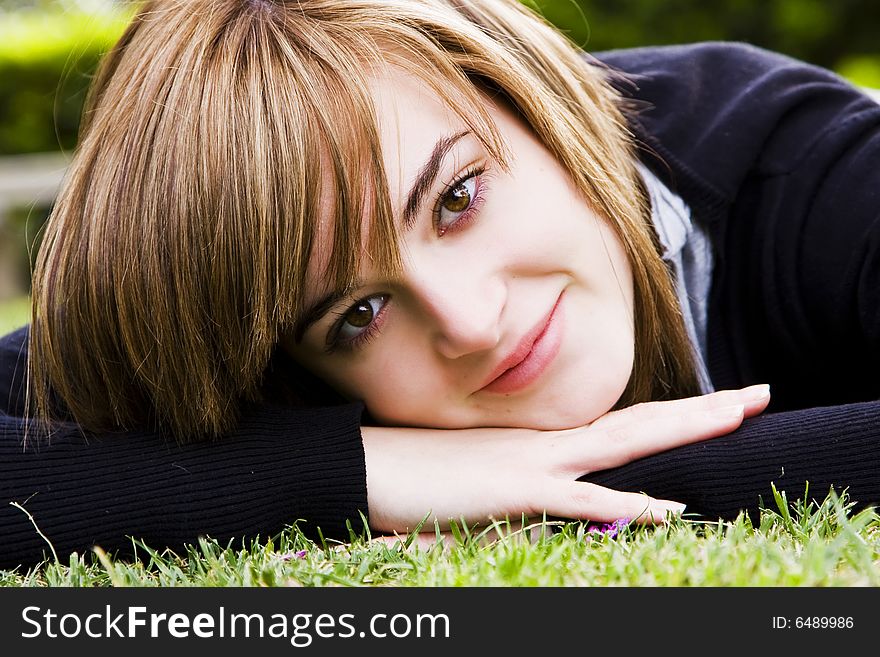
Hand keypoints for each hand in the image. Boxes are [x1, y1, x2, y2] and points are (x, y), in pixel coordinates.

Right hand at [362, 384, 769, 533]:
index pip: (620, 425)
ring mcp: (531, 463)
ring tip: (738, 417)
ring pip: (623, 445)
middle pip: (639, 423)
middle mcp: (546, 443)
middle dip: (703, 410)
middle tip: (758, 395)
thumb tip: (561, 511)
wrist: (363, 467)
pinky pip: (577, 501)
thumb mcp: (479, 482)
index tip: (717, 409)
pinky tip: (667, 512)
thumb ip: (523, 494)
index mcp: (541, 441)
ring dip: (683, 431)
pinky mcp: (509, 491)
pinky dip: (624, 508)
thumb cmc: (416, 474)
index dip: (671, 416)